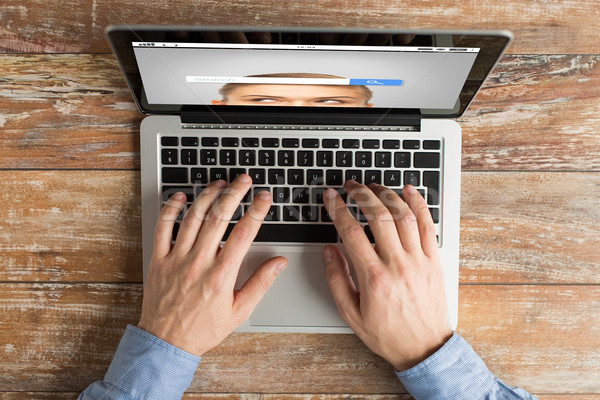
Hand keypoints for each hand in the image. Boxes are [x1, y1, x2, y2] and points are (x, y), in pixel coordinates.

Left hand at [137, 175, 286, 355]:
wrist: (166, 343)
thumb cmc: (203, 329)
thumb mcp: (239, 311)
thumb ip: (260, 283)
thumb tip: (279, 263)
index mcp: (221, 275)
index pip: (244, 233)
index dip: (256, 211)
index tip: (264, 197)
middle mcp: (199, 262)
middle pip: (219, 218)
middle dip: (234, 194)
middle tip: (243, 180)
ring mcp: (177, 259)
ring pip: (193, 217)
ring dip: (207, 196)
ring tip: (219, 184)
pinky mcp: (159, 260)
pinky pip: (162, 228)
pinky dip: (171, 209)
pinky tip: (181, 197)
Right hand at [323, 181, 451, 370]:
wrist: (424, 348)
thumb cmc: (388, 333)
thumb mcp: (351, 313)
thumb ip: (336, 280)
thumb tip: (329, 251)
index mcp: (373, 277)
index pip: (351, 232)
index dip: (338, 209)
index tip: (331, 197)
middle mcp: (397, 264)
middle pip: (378, 216)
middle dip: (361, 194)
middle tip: (351, 186)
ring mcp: (418, 260)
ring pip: (403, 215)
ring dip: (387, 194)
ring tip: (374, 186)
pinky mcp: (434, 260)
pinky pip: (428, 225)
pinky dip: (418, 204)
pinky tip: (409, 191)